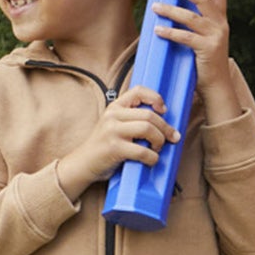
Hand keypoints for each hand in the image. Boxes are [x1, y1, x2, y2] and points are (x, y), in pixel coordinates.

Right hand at [61, 84, 175, 194]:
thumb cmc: (104, 145)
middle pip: (149, 115)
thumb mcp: (113, 124)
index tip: (163, 110)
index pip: (139, 91)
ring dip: (159, 141)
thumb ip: (131, 118)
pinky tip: (150, 160)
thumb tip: (162, 118)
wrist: (83, 163)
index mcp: (114, 107)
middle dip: (165, 128)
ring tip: (157, 148)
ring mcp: (112, 131)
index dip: (156, 98)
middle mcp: (112, 116)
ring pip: (148, 129)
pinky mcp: (114, 148)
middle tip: (171, 137)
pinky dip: (152, 158)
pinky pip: (143, 151)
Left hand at [146, 0, 237, 116]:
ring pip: (191, 17)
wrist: (217, 84)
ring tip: (155, 6)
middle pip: (203, 0)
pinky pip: (186, 37)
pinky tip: (158, 30)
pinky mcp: (207, 49)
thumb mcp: (207, 38)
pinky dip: (170, 32)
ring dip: (171, 11)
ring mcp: (215, 36)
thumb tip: (176, 8)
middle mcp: (221, 25)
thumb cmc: (206, 60)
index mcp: (222, 20)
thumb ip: (199, 23)